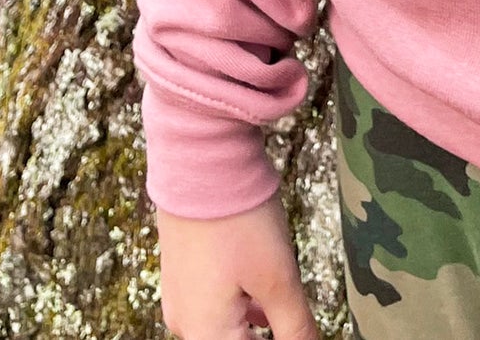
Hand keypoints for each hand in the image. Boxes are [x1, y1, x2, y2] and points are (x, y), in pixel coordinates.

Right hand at [157, 199, 321, 339]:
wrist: (200, 157)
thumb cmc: (239, 220)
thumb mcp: (278, 278)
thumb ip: (296, 329)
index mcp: (206, 334)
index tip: (300, 329)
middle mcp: (185, 323)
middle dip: (264, 334)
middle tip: (295, 321)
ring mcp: (180, 296)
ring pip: (224, 327)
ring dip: (255, 326)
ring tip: (282, 309)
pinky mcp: (182, 271)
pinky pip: (214, 305)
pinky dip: (241, 308)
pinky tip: (262, 298)